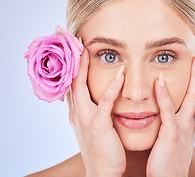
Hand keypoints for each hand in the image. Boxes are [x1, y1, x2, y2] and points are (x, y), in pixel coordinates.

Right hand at [66, 48, 125, 176]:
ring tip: (85, 46)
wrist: (103, 171)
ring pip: (80, 87)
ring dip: (82, 66)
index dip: (70, 63)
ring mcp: (85, 118)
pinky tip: (120, 73)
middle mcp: (77, 112)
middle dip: (68, 57)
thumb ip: (95, 108)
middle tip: (69, 37)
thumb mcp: (94, 124)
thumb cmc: (103, 146)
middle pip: (69, 79)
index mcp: (77, 111)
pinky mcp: (98, 126)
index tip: (73, 45)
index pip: (70, 81)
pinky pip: (105, 103)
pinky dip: (112, 88)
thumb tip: (98, 94)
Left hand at [147, 45, 194, 176]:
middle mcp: (192, 120)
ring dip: (194, 76)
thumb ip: (177, 119)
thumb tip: (177, 108)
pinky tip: (160, 79)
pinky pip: (167, 111)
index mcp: (191, 119)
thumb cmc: (169, 157)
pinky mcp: (171, 134)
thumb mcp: (178, 135)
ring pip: (192, 96)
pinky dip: (164, 94)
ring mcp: (183, 126)